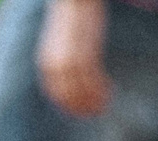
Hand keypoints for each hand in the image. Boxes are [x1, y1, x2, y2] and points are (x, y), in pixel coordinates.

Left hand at [35, 0, 109, 117]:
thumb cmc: (71, 20)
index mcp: (48, 63)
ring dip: (94, 101)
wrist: (74, 0)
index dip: (69, 106)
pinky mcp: (85, 53)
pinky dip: (101, 89)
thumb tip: (71, 75)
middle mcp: (56, 64)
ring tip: (105, 106)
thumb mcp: (62, 44)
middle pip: (69, 96)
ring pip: (82, 90)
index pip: (56, 93)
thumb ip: (63, 61)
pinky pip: (93, 78)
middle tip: (96, 113)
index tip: (81, 112)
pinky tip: (110, 92)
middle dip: (82, 108)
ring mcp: (70, 59)